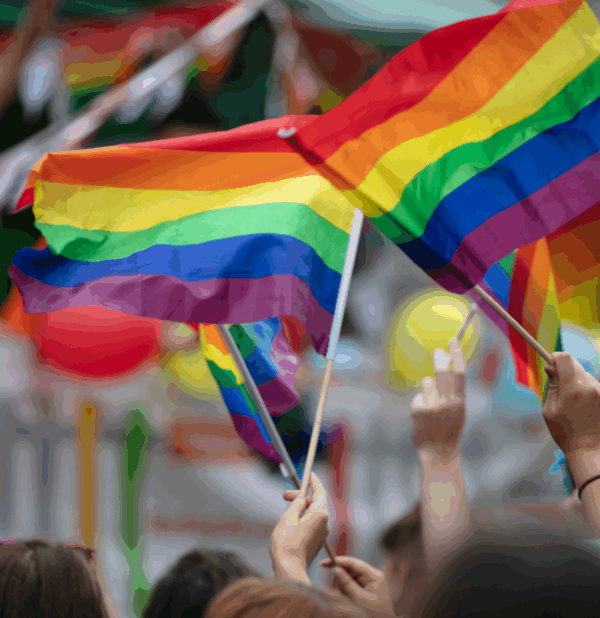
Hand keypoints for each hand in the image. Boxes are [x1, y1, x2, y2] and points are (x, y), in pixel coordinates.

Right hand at [270, 473, 328, 583]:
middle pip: (315, 502)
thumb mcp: (288, 518)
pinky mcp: (316, 541)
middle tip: (285, 495)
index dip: (313, 481)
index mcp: (320, 514)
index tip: (308, 473)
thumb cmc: (286, 544)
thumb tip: (302, 498)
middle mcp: (324, 523)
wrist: (290, 571)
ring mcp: (321, 533)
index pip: (319, 491)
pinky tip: (291, 519)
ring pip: (313, 512)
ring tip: (285, 507)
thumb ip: (296, 504)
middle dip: (302, 496)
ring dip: (301, 506)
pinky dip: (303, 516)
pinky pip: (312, 522)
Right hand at [321, 556, 395, 617]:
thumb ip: (346, 583)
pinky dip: (346, 592)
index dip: (338, 561)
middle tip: (339, 592)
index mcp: (374, 575)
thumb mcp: (359, 599)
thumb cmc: (374, 615)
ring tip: (346, 599)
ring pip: (349, 578)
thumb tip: (335, 569)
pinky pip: (351, 586)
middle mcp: (372, 576)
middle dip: (341, 579)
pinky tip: (348, 600)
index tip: (323, 563)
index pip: (353, 562)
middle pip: (350, 570)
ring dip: (343, 588)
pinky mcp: (366, 590)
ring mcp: (369, 583)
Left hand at [411, 338, 465, 458]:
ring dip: (427, 388)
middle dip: (440, 359)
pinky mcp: (419, 410)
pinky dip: (419, 404)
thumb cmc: (449, 430)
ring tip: (431, 404)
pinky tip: (423, 418)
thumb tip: (446, 366)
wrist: (439, 454)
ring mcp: (433, 406)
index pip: (460, 373)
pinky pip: (417, 398)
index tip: (452, 340)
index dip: (456, 355)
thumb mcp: (457, 411)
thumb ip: (452, 392)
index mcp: (460, 402)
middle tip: (437, 352)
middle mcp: (448, 402)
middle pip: (443, 372)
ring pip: (426, 382)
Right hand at [543, 353, 599, 485]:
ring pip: (584, 374)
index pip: (565, 358)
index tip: (549, 363)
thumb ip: (552, 386)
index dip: (555, 357)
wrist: (590, 450)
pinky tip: (582, 405)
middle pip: (575, 364)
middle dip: (564, 370)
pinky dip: (585, 388)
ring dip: (575, 379)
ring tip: (572, 401)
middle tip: (558, 384)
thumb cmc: (565, 432)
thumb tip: (551, 368)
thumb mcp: (550, 409)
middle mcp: (590, 386)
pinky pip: (592, 384)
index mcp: (573, 389)